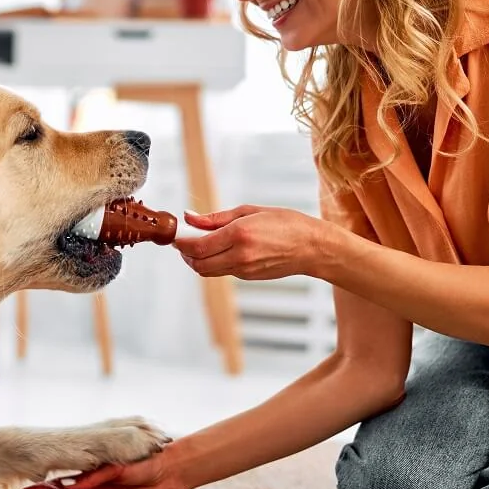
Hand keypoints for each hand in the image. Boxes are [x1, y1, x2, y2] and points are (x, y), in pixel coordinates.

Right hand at [16, 447, 185, 488]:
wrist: (170, 469)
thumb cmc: (144, 458)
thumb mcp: (118, 464)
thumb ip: (96, 475)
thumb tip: (71, 485)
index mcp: (93, 464)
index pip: (66, 470)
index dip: (48, 474)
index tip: (29, 475)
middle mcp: (94, 479)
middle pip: (64, 487)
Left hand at [174, 205, 332, 279]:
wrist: (313, 247)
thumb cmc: (286, 223)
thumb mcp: (250, 211)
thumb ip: (216, 217)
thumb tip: (190, 217)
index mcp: (239, 236)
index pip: (197, 247)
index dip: (181, 243)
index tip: (175, 235)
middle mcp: (240, 256)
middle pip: (197, 264)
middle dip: (185, 255)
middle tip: (183, 241)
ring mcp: (244, 270)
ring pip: (207, 271)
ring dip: (197, 260)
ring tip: (200, 244)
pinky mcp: (248, 277)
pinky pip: (222, 271)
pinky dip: (214, 262)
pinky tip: (220, 249)